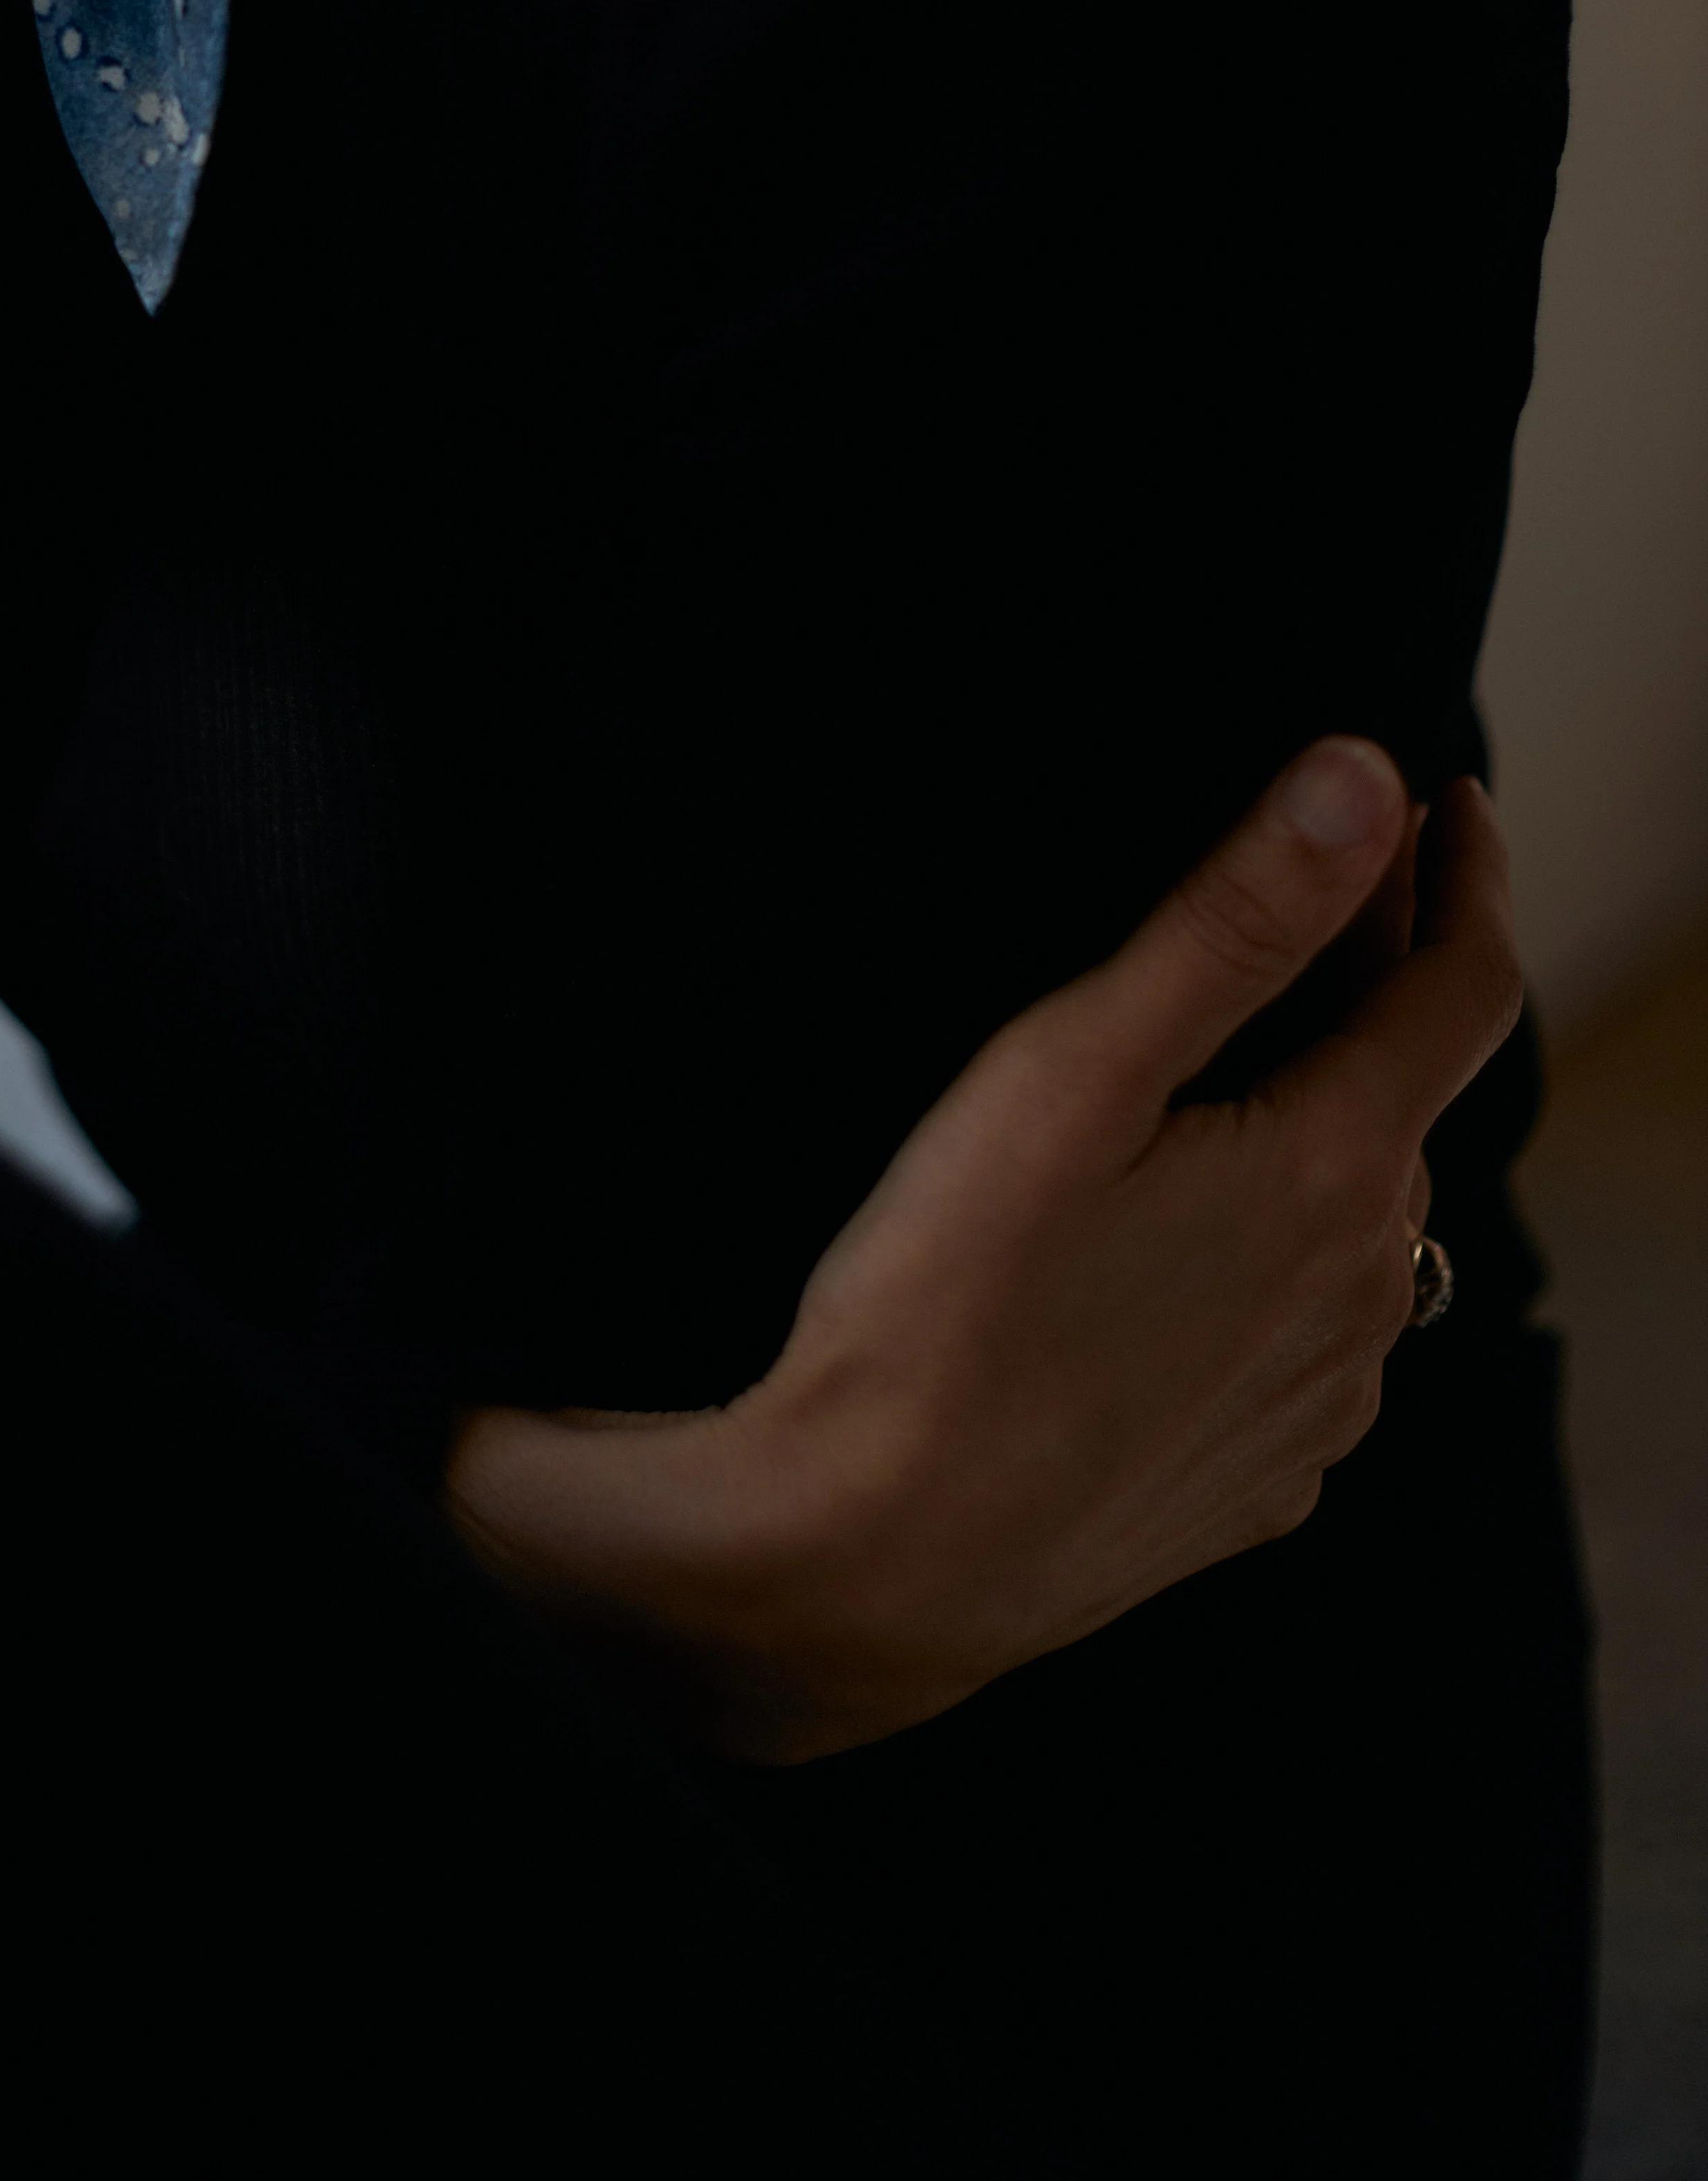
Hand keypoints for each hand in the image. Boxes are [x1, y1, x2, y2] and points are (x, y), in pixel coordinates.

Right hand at [444, 744, 1519, 1763]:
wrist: (872, 1561)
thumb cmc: (945, 1306)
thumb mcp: (1075, 1068)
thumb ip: (1236, 918)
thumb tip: (1362, 780)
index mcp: (1336, 1171)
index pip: (1469, 987)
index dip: (1466, 874)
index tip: (1448, 802)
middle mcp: (1364, 1293)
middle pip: (1407, 1093)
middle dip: (1372, 986)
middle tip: (1307, 900)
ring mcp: (1319, 1402)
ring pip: (1363, 1220)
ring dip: (1327, 1127)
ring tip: (1237, 1071)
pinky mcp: (1257, 1481)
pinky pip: (1307, 1336)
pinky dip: (1279, 1258)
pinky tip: (1184, 1248)